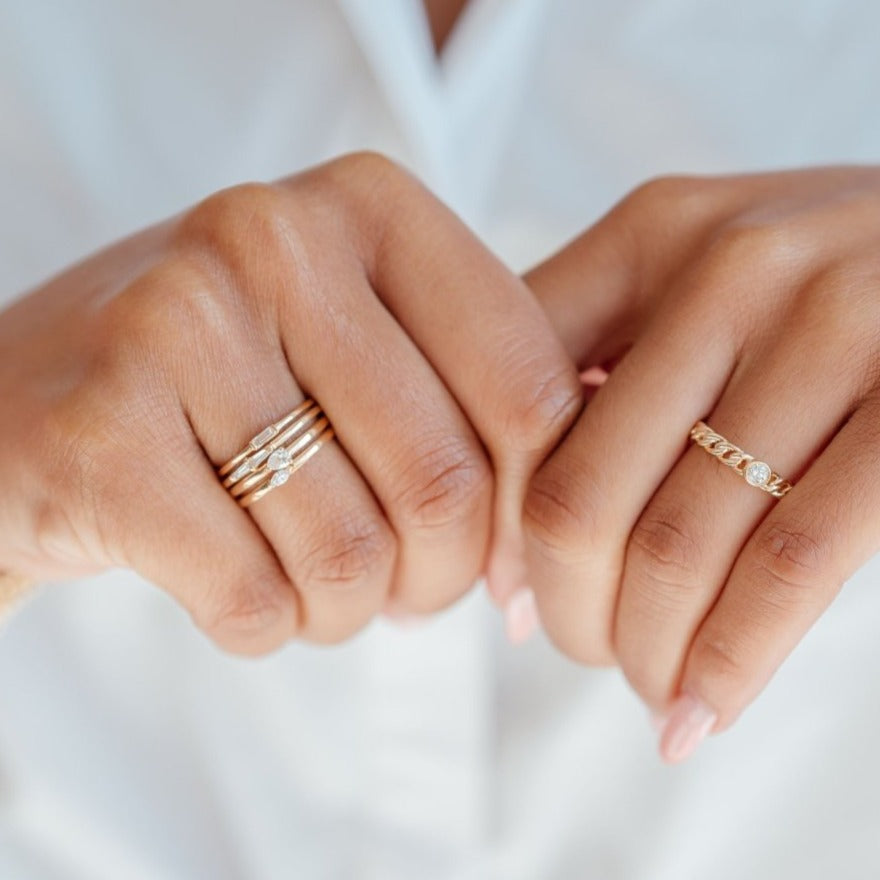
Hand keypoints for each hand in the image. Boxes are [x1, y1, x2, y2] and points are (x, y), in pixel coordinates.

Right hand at [0, 152, 580, 653]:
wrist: (23, 404)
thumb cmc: (225, 384)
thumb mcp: (357, 347)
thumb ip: (469, 408)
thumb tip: (551, 543)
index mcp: (369, 206)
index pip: (530, 387)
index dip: (535, 503)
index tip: (504, 553)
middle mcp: (273, 237)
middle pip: (446, 481)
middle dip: (438, 578)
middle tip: (404, 591)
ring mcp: (175, 325)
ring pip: (350, 554)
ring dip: (347, 608)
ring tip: (312, 582)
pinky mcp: (100, 434)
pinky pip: (253, 599)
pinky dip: (264, 626)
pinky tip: (234, 588)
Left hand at [522, 167, 879, 759]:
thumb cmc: (828, 286)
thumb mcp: (702, 281)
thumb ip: (594, 375)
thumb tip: (508, 576)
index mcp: (651, 236)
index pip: (514, 406)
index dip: (497, 523)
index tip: (509, 596)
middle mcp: (733, 268)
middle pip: (580, 495)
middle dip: (568, 610)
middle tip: (586, 651)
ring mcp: (835, 328)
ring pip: (677, 544)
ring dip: (645, 650)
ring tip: (652, 687)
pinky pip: (792, 565)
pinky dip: (732, 661)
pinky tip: (707, 706)